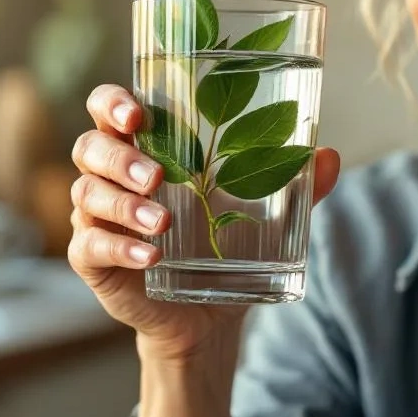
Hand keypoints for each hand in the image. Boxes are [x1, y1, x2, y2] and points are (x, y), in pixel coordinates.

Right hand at [68, 84, 341, 361]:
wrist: (207, 313)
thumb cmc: (220, 241)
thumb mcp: (259, 210)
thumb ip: (292, 184)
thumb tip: (330, 157)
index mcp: (142, 148)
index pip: (106, 108)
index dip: (112, 103)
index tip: (137, 113)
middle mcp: (109, 177)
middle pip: (89, 148)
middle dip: (119, 157)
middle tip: (157, 176)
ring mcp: (96, 219)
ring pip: (87, 195)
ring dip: (123, 205)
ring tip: (161, 222)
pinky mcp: (92, 262)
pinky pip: (90, 247)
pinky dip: (119, 249)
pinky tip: (150, 257)